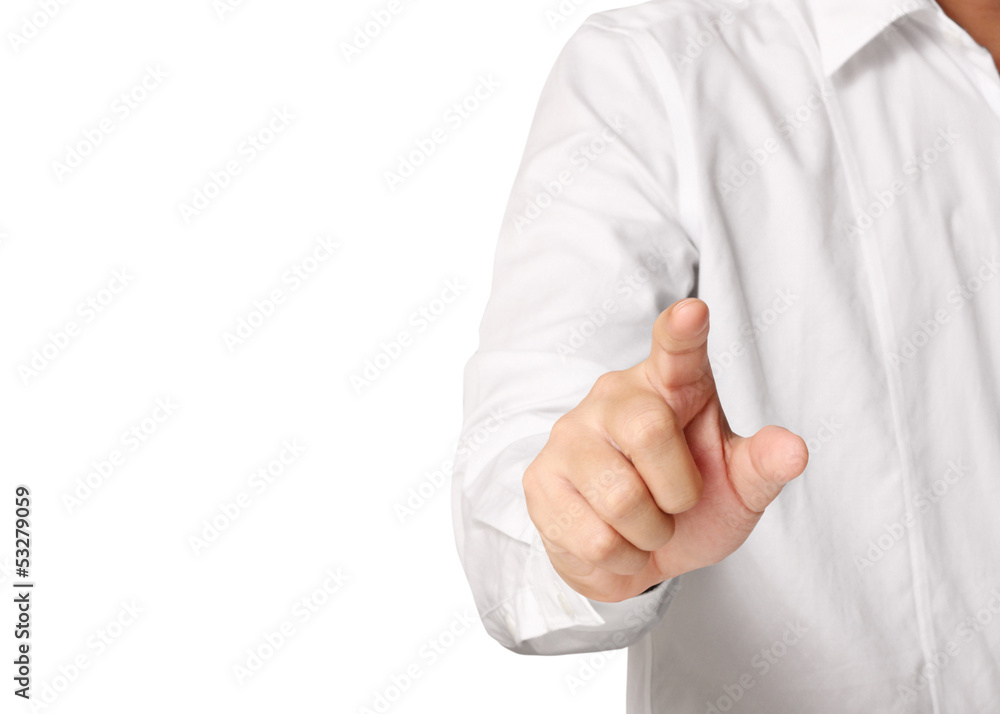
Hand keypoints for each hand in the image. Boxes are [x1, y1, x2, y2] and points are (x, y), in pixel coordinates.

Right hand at [522, 298, 808, 601]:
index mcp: (671, 385)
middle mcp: (614, 397)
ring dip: (650, 533)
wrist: (633, 554)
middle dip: (677, 490)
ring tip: (646, 525)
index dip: (682, 332)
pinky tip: (616, 540)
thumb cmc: (689, 505)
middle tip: (677, 504)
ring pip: (619, 496)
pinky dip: (621, 556)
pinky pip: (592, 535)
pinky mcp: (540, 479)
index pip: (676, 350)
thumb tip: (794, 450)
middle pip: (648, 430)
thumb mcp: (737, 489)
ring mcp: (570, 436)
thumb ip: (762, 466)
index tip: (692, 313)